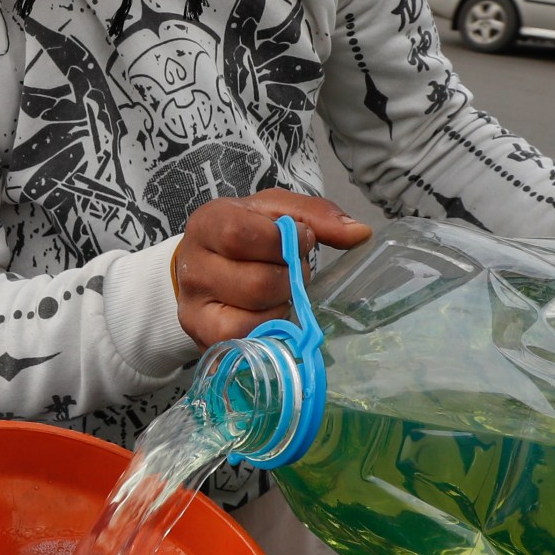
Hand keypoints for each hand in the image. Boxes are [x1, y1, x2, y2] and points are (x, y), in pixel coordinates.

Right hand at [174, 191, 370, 346]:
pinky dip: (268, 331)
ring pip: (252, 319)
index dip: (281, 243)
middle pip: (257, 283)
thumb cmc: (245, 234)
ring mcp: (193, 307)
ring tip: (278, 293)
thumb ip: (316, 215)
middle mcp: (192, 267)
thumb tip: (361, 234)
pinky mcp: (202, 338)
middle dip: (290, 280)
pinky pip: (243, 342)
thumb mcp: (275, 212)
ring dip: (280, 307)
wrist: (205, 265)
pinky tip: (269, 315)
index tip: (300, 242)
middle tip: (292, 272)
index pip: (241, 235)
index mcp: (207, 224)